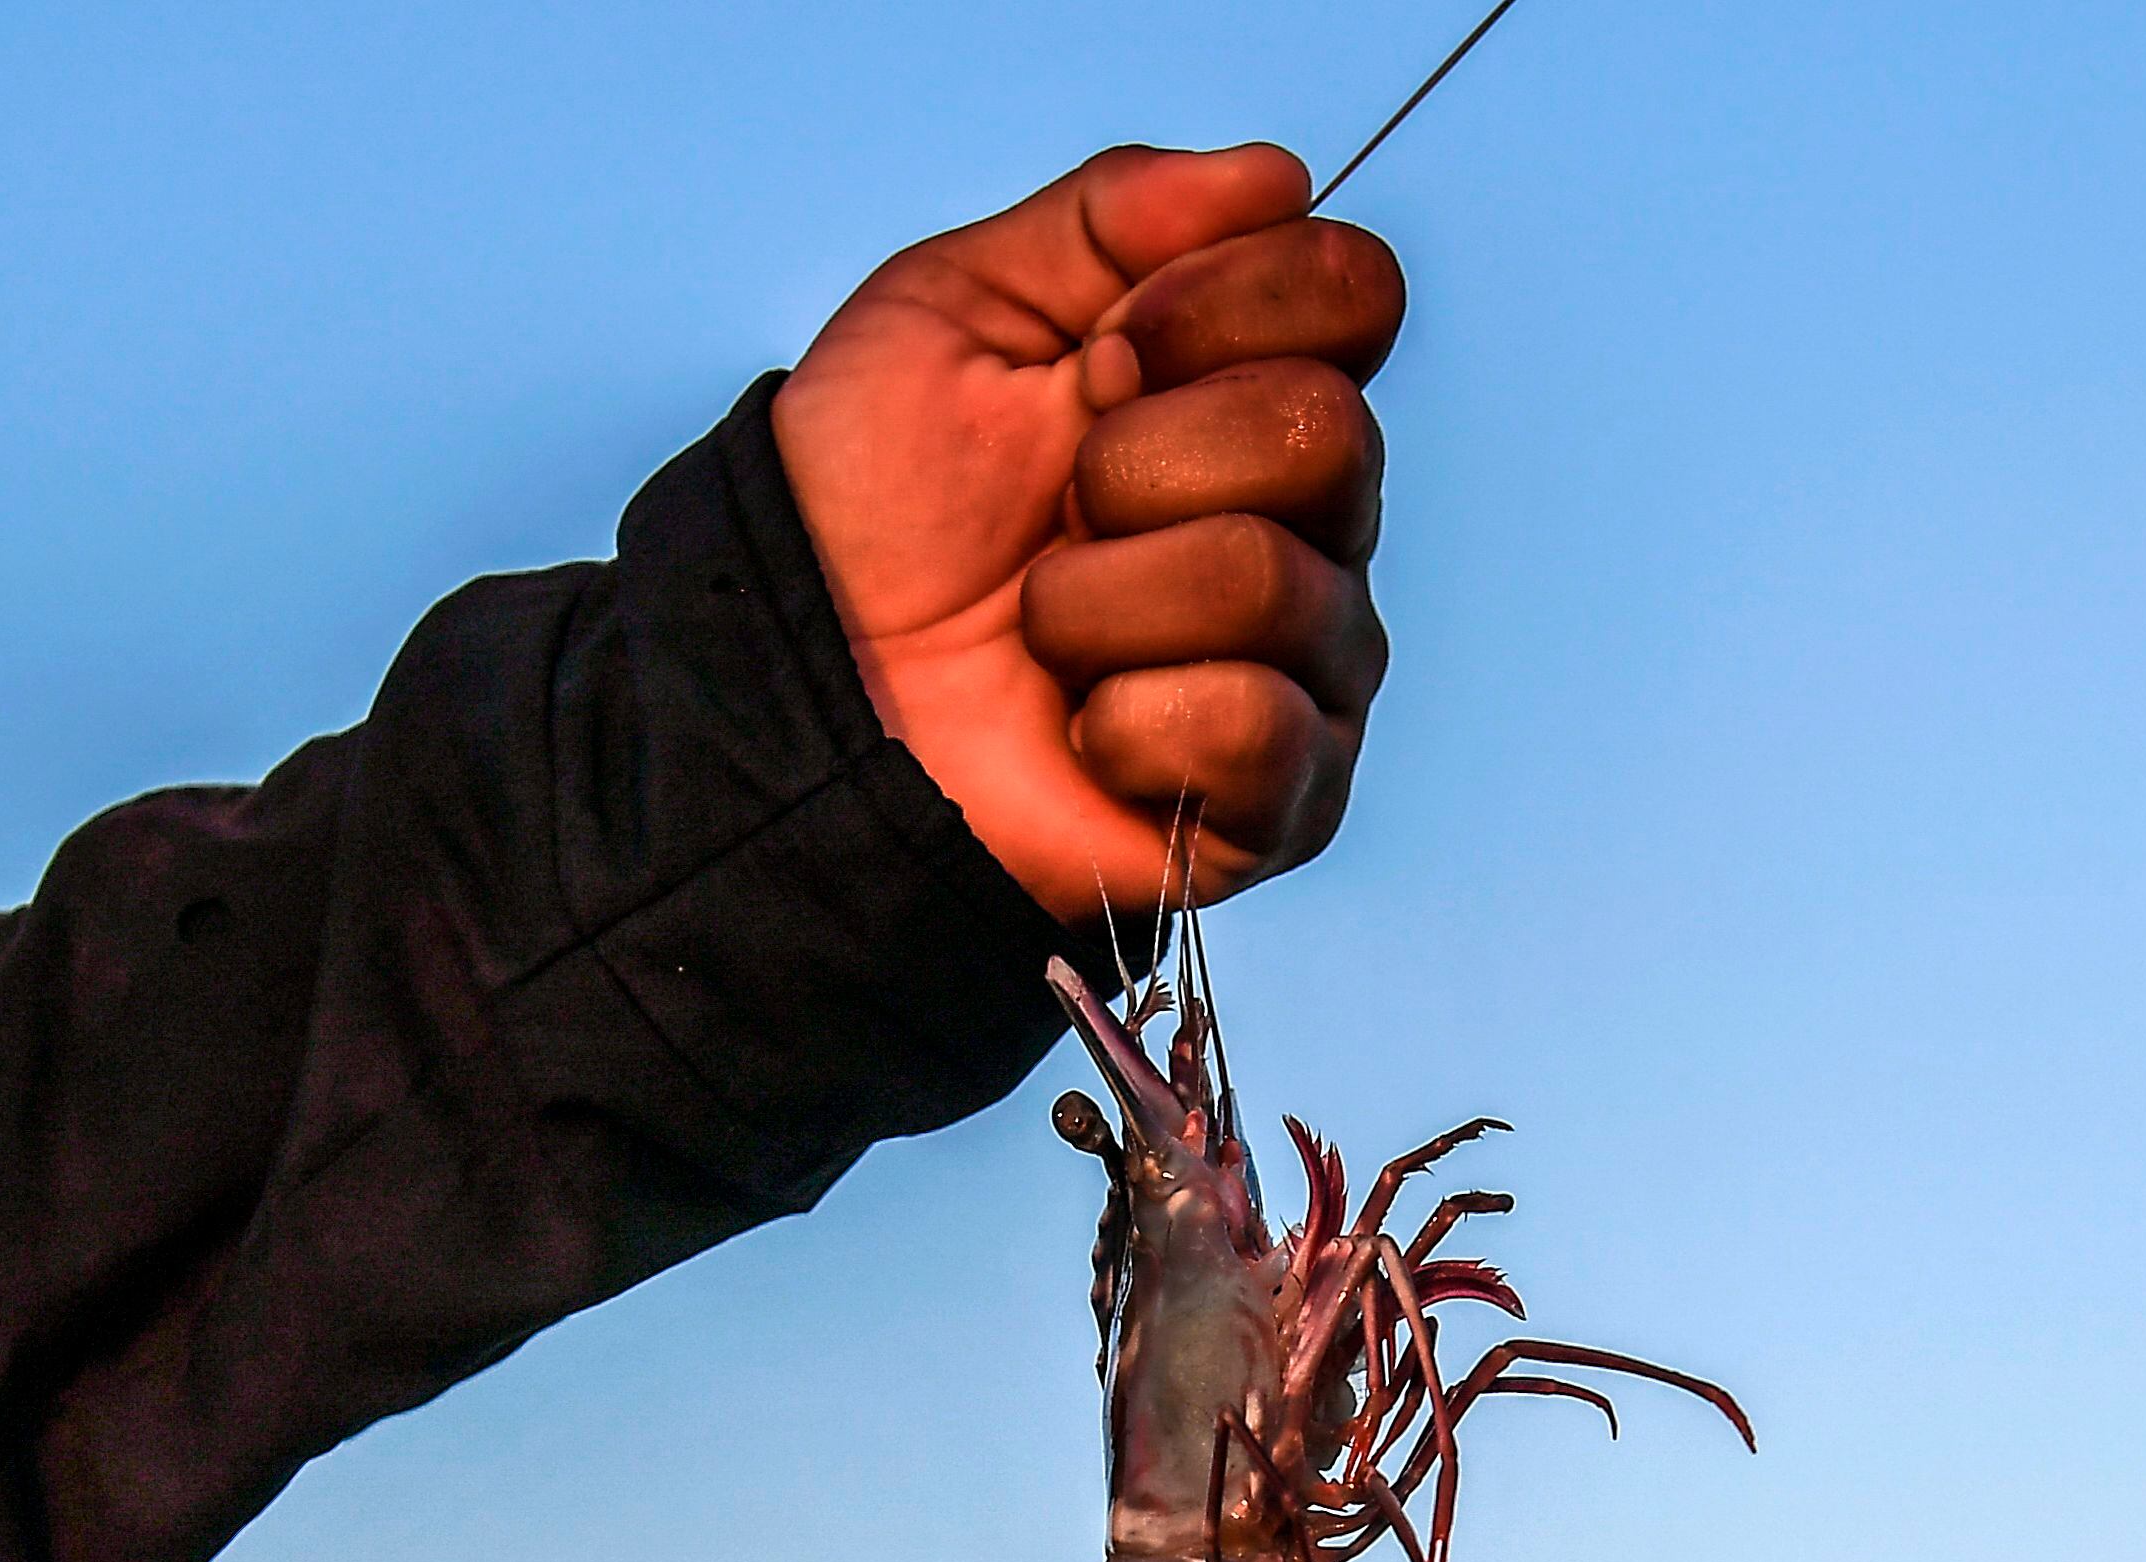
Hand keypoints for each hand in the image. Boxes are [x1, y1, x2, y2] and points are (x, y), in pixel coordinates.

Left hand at [773, 144, 1403, 927]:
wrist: (796, 690)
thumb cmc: (870, 513)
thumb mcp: (953, 311)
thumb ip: (1108, 221)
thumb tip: (1277, 176)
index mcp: (1243, 390)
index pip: (1349, 292)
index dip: (1216, 303)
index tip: (1102, 353)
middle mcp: (1304, 522)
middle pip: (1331, 433)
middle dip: (1145, 460)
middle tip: (1059, 508)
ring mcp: (1303, 664)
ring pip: (1277, 582)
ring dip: (1105, 601)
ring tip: (1040, 630)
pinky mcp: (1275, 799)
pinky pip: (1260, 729)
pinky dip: (1134, 723)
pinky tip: (1078, 733)